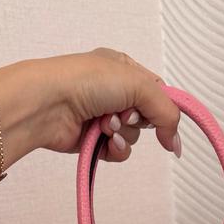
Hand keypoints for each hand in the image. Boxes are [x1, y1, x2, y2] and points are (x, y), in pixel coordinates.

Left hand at [37, 48, 181, 161]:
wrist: (48, 104)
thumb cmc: (85, 82)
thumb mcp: (138, 84)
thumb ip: (166, 112)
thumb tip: (175, 142)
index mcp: (124, 70)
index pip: (157, 92)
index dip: (165, 110)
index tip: (168, 125)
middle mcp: (114, 93)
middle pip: (147, 117)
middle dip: (139, 120)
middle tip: (123, 114)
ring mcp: (103, 117)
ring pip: (133, 137)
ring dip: (124, 135)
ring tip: (105, 124)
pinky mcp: (94, 140)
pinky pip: (119, 152)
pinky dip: (115, 149)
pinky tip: (104, 141)